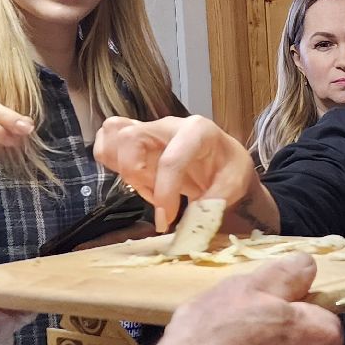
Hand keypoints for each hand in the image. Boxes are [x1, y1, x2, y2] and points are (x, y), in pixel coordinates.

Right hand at [95, 115, 257, 231]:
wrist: (222, 158)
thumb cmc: (228, 167)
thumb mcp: (235, 183)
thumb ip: (216, 199)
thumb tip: (195, 216)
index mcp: (197, 131)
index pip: (171, 159)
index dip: (164, 192)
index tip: (165, 219)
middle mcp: (168, 125)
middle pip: (130, 138)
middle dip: (136, 175)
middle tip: (156, 198)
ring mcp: (149, 129)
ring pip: (113, 135)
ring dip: (123, 169)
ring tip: (148, 188)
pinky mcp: (135, 139)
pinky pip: (108, 142)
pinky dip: (113, 164)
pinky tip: (137, 180)